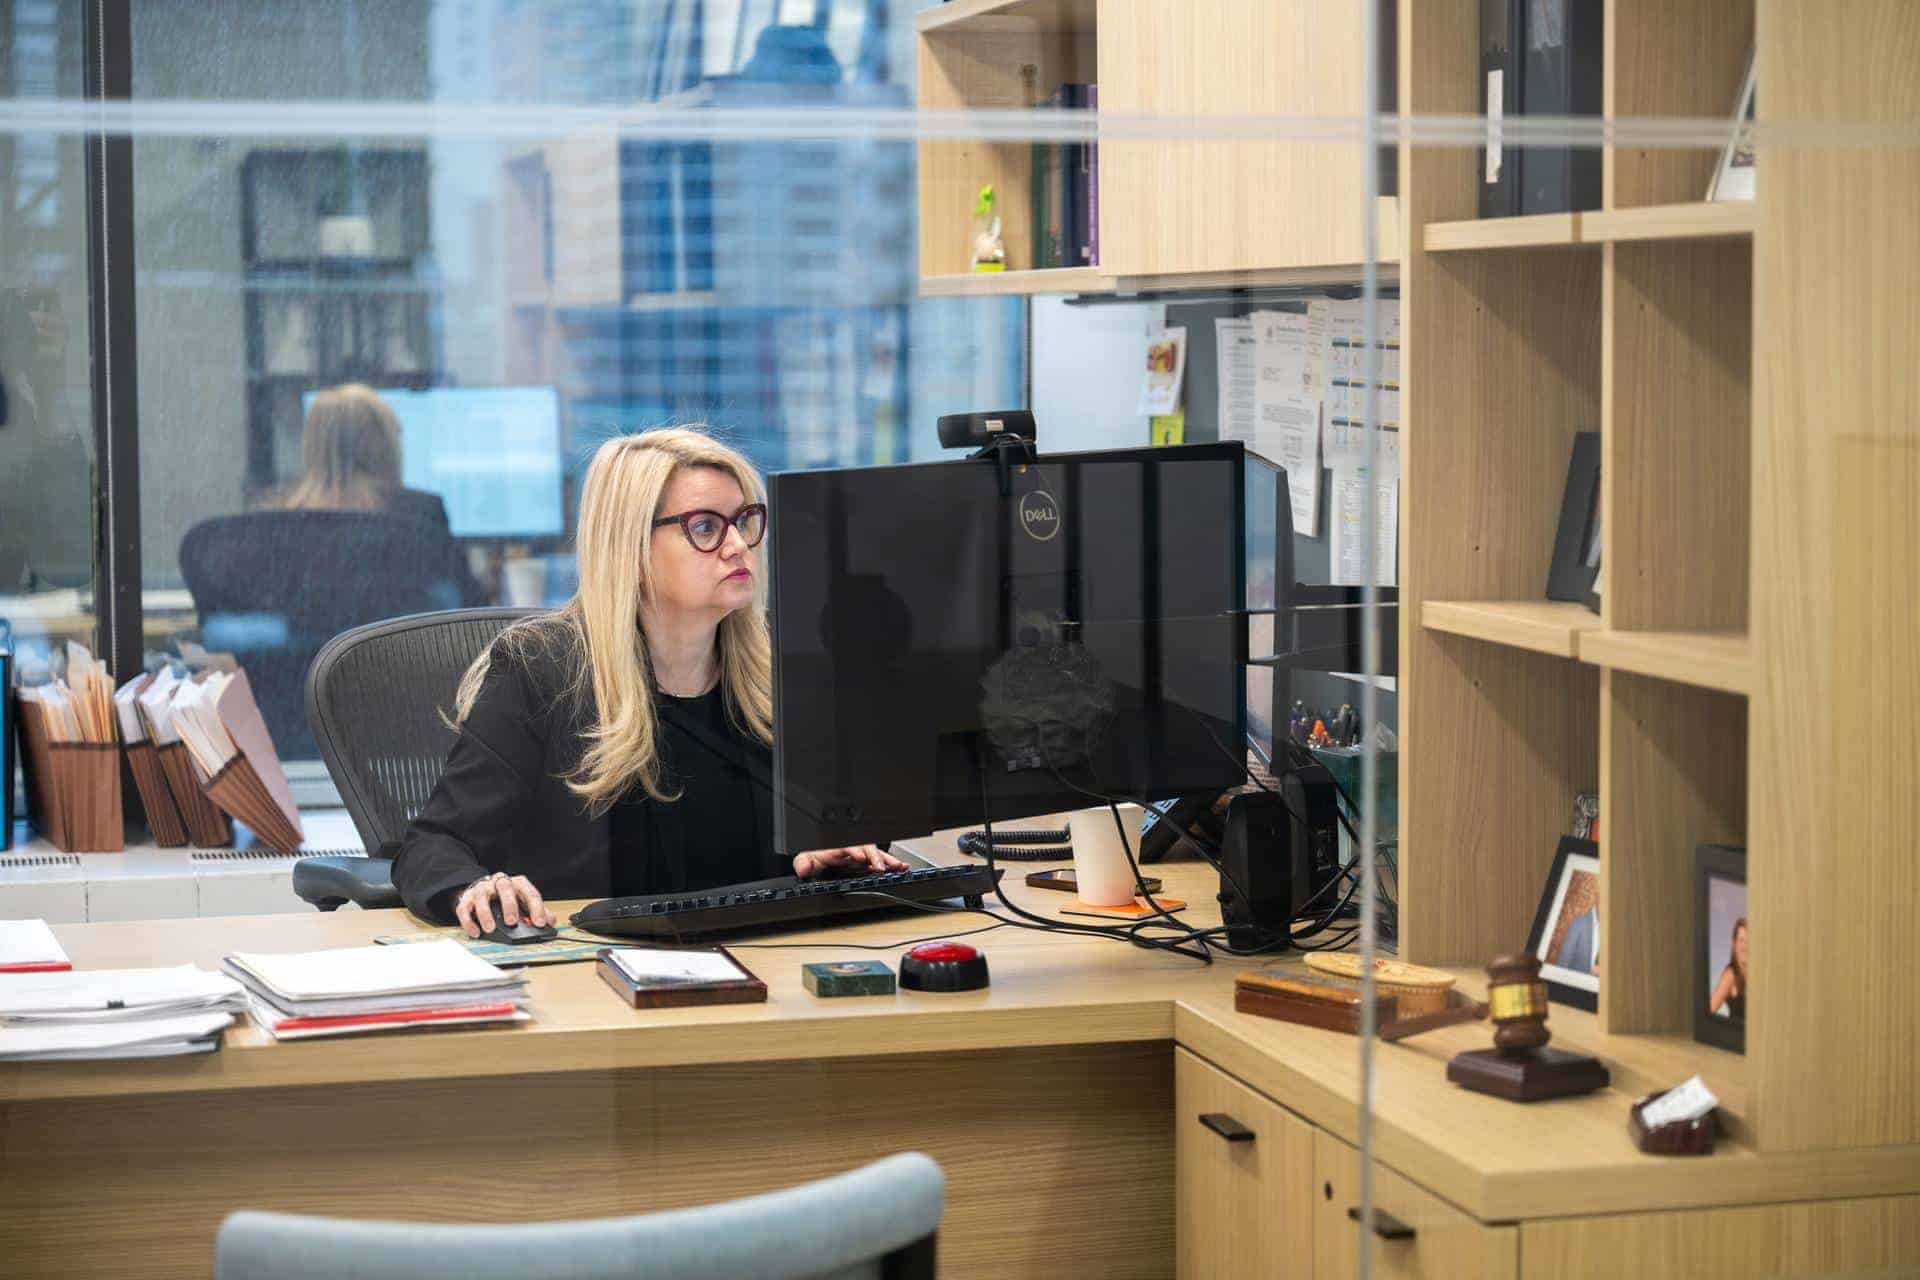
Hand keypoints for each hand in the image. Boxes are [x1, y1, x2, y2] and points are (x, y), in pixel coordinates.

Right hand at [454, 872, 552, 937]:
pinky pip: (464, 909)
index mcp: (517, 884)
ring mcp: (482, 890)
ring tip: (490, 929)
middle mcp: (499, 883)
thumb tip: (551, 922)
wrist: (482, 889)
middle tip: (512, 922)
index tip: (540, 923)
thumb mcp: (524, 901)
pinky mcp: (466, 899)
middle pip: (505, 888)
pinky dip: (469, 922)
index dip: (536, 908)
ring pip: (482, 897)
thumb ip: (538, 910)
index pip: (529, 892)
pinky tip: (475, 932)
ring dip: (486, 914)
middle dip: (509, 905)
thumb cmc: (507, 898)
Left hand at [793, 845, 908, 878]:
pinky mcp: (865, 864)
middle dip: (875, 857)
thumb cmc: (814, 858)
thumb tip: (803, 869)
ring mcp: (859, 856)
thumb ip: (802, 863)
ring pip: (876, 855)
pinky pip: (880, 862)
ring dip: (888, 860)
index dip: (853, 851)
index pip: (846, 847)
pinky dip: (892, 865)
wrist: (817, 860)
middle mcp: (850, 850)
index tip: (859, 857)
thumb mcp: (804, 860)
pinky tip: (902, 867)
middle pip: (866, 849)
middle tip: (882, 867)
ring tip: (899, 866)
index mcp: (836, 848)